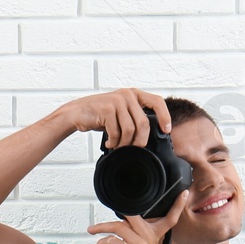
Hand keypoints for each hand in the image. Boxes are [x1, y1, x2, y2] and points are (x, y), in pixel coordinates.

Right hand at [56, 87, 171, 150]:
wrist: (77, 112)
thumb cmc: (100, 114)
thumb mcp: (121, 112)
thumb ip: (135, 117)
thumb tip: (151, 135)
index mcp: (134, 94)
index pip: (157, 102)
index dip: (165, 117)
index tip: (166, 130)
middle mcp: (127, 95)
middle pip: (143, 123)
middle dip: (140, 141)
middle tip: (134, 149)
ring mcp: (117, 100)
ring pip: (130, 130)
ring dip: (124, 143)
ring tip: (117, 145)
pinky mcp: (107, 109)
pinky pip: (116, 132)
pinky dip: (114, 142)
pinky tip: (109, 142)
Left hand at [88, 188, 192, 243]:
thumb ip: (136, 235)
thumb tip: (123, 223)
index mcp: (154, 236)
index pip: (170, 218)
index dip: (177, 206)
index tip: (183, 193)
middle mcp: (148, 237)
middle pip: (134, 213)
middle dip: (119, 210)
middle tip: (109, 209)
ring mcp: (139, 243)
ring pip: (118, 225)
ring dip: (101, 227)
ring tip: (92, 230)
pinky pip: (111, 239)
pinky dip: (101, 242)